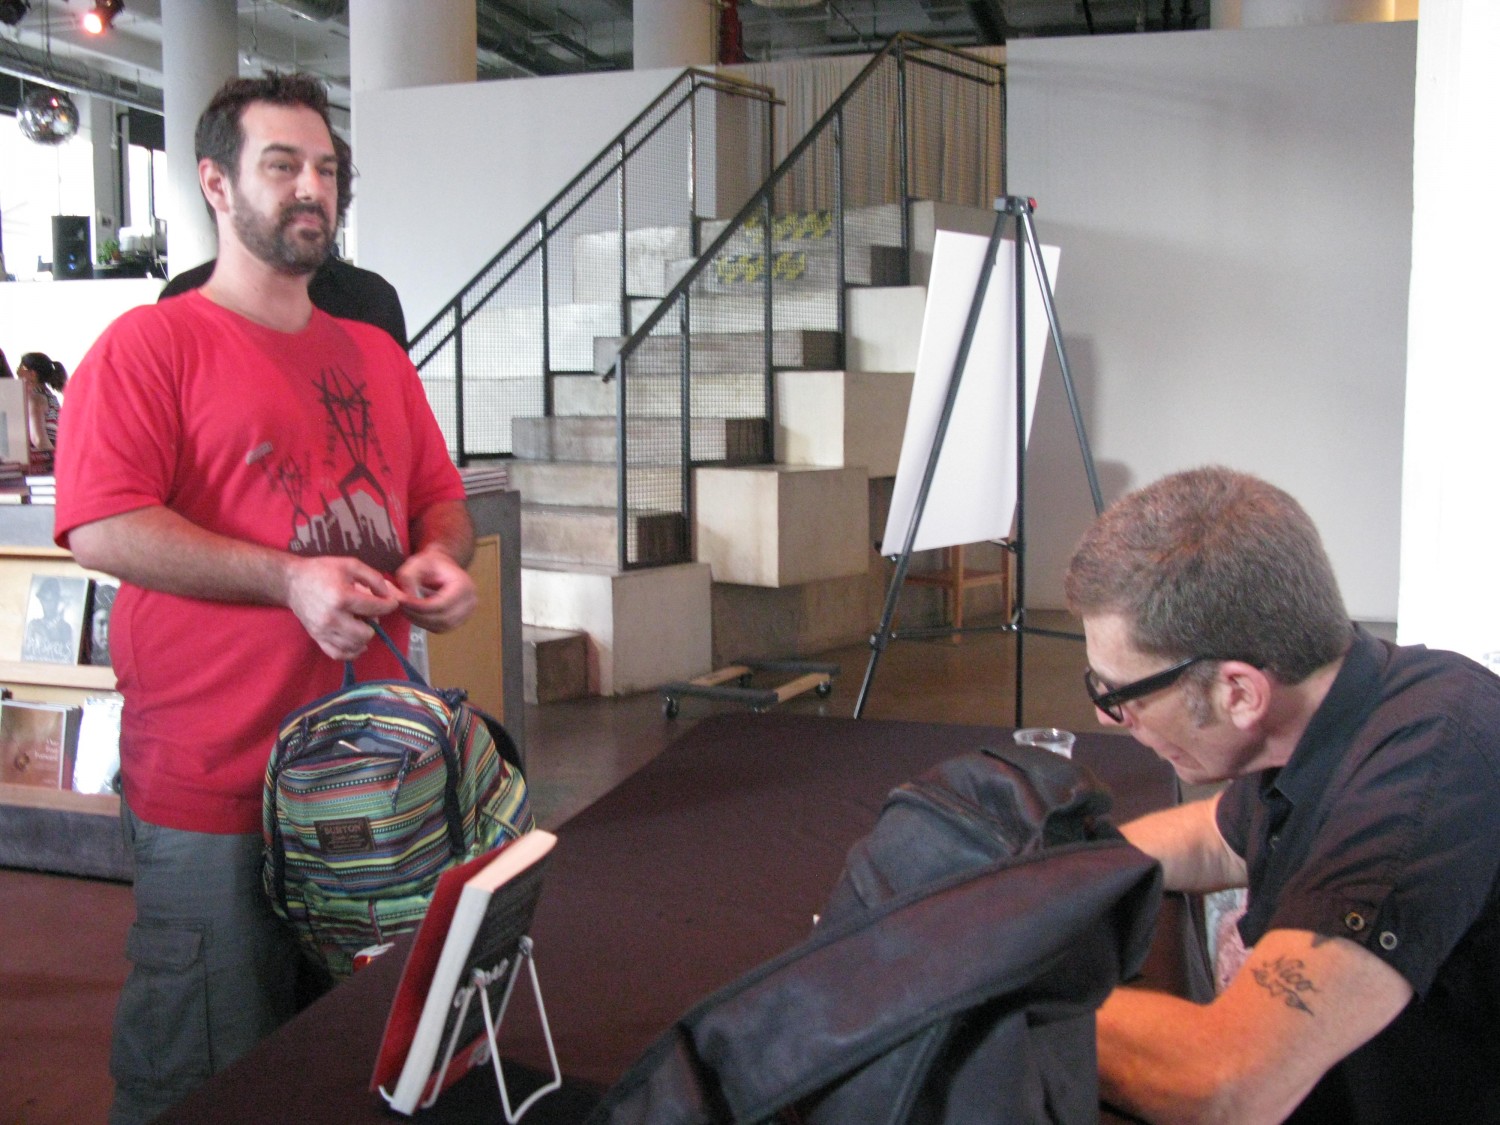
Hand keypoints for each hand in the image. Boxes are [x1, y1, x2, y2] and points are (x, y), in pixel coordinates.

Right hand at [285, 555, 400, 659]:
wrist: (293, 582)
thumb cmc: (323, 571)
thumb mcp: (351, 565)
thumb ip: (374, 578)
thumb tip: (388, 596)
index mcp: (341, 597)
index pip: (375, 609)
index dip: (388, 605)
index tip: (390, 602)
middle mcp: (332, 618)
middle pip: (366, 633)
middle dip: (373, 623)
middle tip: (369, 612)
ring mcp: (323, 631)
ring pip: (354, 646)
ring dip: (363, 636)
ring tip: (359, 622)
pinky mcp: (317, 638)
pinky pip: (338, 654)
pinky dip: (351, 651)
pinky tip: (355, 641)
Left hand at [393, 546, 476, 632]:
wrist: (442, 566)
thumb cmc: (430, 564)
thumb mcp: (416, 563)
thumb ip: (408, 578)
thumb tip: (406, 600)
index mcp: (463, 585)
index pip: (441, 604)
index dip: (419, 606)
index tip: (401, 600)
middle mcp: (470, 600)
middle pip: (442, 618)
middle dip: (418, 614)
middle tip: (400, 605)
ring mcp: (467, 613)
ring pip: (441, 626)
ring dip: (419, 620)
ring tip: (406, 608)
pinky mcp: (460, 620)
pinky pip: (441, 628)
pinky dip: (425, 623)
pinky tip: (414, 612)